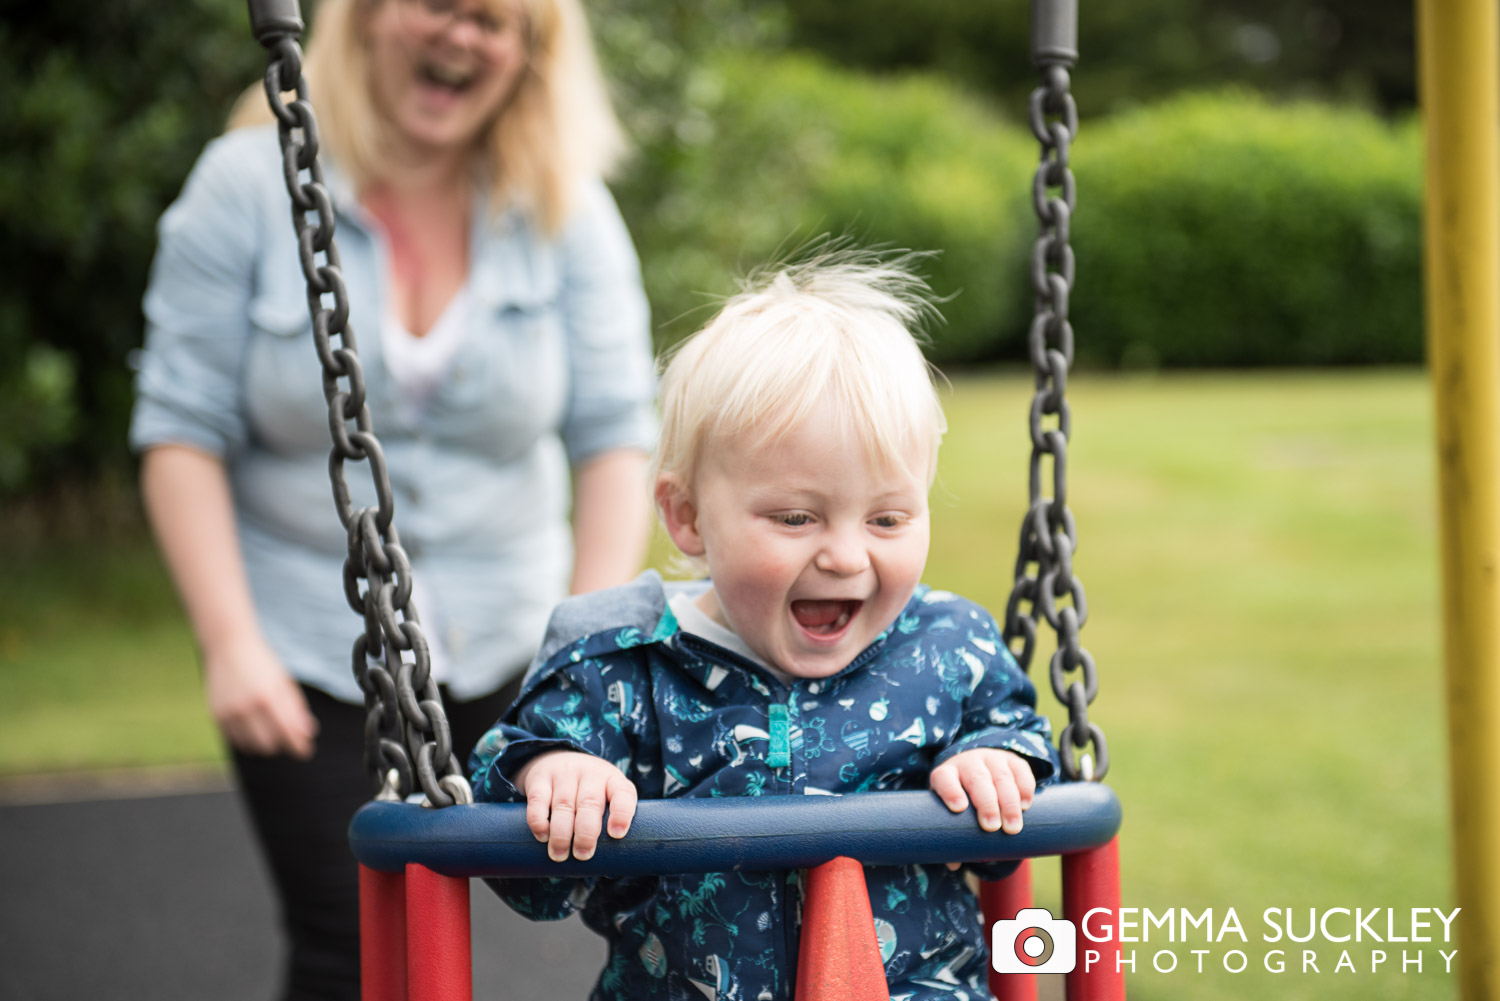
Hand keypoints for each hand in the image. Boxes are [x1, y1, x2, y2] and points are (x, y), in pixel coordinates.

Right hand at [203, 635, 317, 758]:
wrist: (228, 647)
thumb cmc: (262, 663)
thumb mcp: (284, 682)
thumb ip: (296, 709)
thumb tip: (308, 734)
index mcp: (268, 696)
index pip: (287, 732)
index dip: (299, 746)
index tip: (306, 752)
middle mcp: (246, 707)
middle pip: (269, 744)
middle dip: (282, 744)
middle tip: (288, 737)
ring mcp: (229, 712)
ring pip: (250, 746)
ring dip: (264, 744)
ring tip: (271, 730)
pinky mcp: (216, 715)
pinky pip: (235, 739)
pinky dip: (247, 739)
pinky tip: (254, 728)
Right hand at [514, 751, 637, 861]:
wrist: (558, 759)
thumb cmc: (588, 792)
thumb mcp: (605, 798)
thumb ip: (607, 824)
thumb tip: (610, 869)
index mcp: (613, 781)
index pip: (623, 794)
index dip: (622, 814)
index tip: (616, 835)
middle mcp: (591, 774)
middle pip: (590, 803)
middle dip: (586, 833)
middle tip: (582, 855)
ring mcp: (565, 773)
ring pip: (564, 804)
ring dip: (561, 833)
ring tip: (559, 855)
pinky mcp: (541, 777)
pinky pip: (539, 799)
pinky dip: (539, 820)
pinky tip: (542, 835)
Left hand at [930, 747, 1036, 849]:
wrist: (978, 768)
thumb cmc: (961, 798)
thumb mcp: (951, 812)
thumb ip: (951, 836)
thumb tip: (954, 864)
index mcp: (946, 774)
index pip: (944, 779)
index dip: (950, 791)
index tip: (958, 809)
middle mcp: (968, 763)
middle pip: (977, 780)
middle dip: (986, 804)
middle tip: (992, 827)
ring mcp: (991, 759)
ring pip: (1001, 777)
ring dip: (1009, 802)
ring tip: (1013, 827)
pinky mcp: (1012, 760)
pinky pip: (1021, 770)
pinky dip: (1025, 788)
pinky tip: (1025, 805)